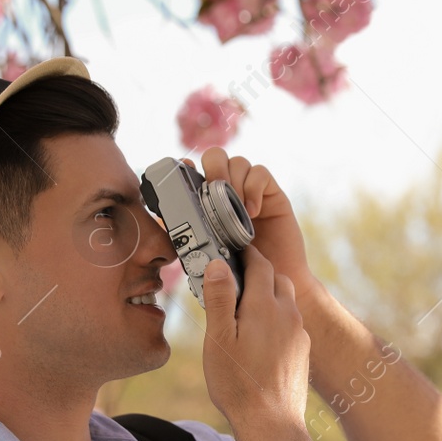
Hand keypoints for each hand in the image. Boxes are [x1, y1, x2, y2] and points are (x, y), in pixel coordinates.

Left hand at [183, 148, 318, 301]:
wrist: (274, 283)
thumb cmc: (241, 272)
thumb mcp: (209, 254)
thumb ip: (191, 235)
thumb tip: (167, 221)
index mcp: (207, 201)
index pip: (194, 171)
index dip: (186, 166)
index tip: (184, 170)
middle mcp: (228, 191)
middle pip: (216, 157)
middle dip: (213, 168)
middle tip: (215, 192)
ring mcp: (250, 190)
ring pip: (238, 162)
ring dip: (234, 181)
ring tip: (236, 209)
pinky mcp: (271, 193)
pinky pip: (260, 173)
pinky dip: (253, 188)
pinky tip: (251, 211)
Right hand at [199, 244, 310, 431]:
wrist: (272, 423)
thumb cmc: (238, 384)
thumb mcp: (218, 339)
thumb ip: (219, 298)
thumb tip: (218, 264)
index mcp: (266, 305)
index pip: (260, 264)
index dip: (245, 254)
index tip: (232, 251)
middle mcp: (289, 314)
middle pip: (277, 279)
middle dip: (259, 274)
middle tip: (235, 282)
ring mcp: (300, 333)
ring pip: (287, 302)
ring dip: (269, 298)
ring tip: (245, 311)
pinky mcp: (303, 351)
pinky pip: (291, 324)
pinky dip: (277, 320)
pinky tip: (260, 339)